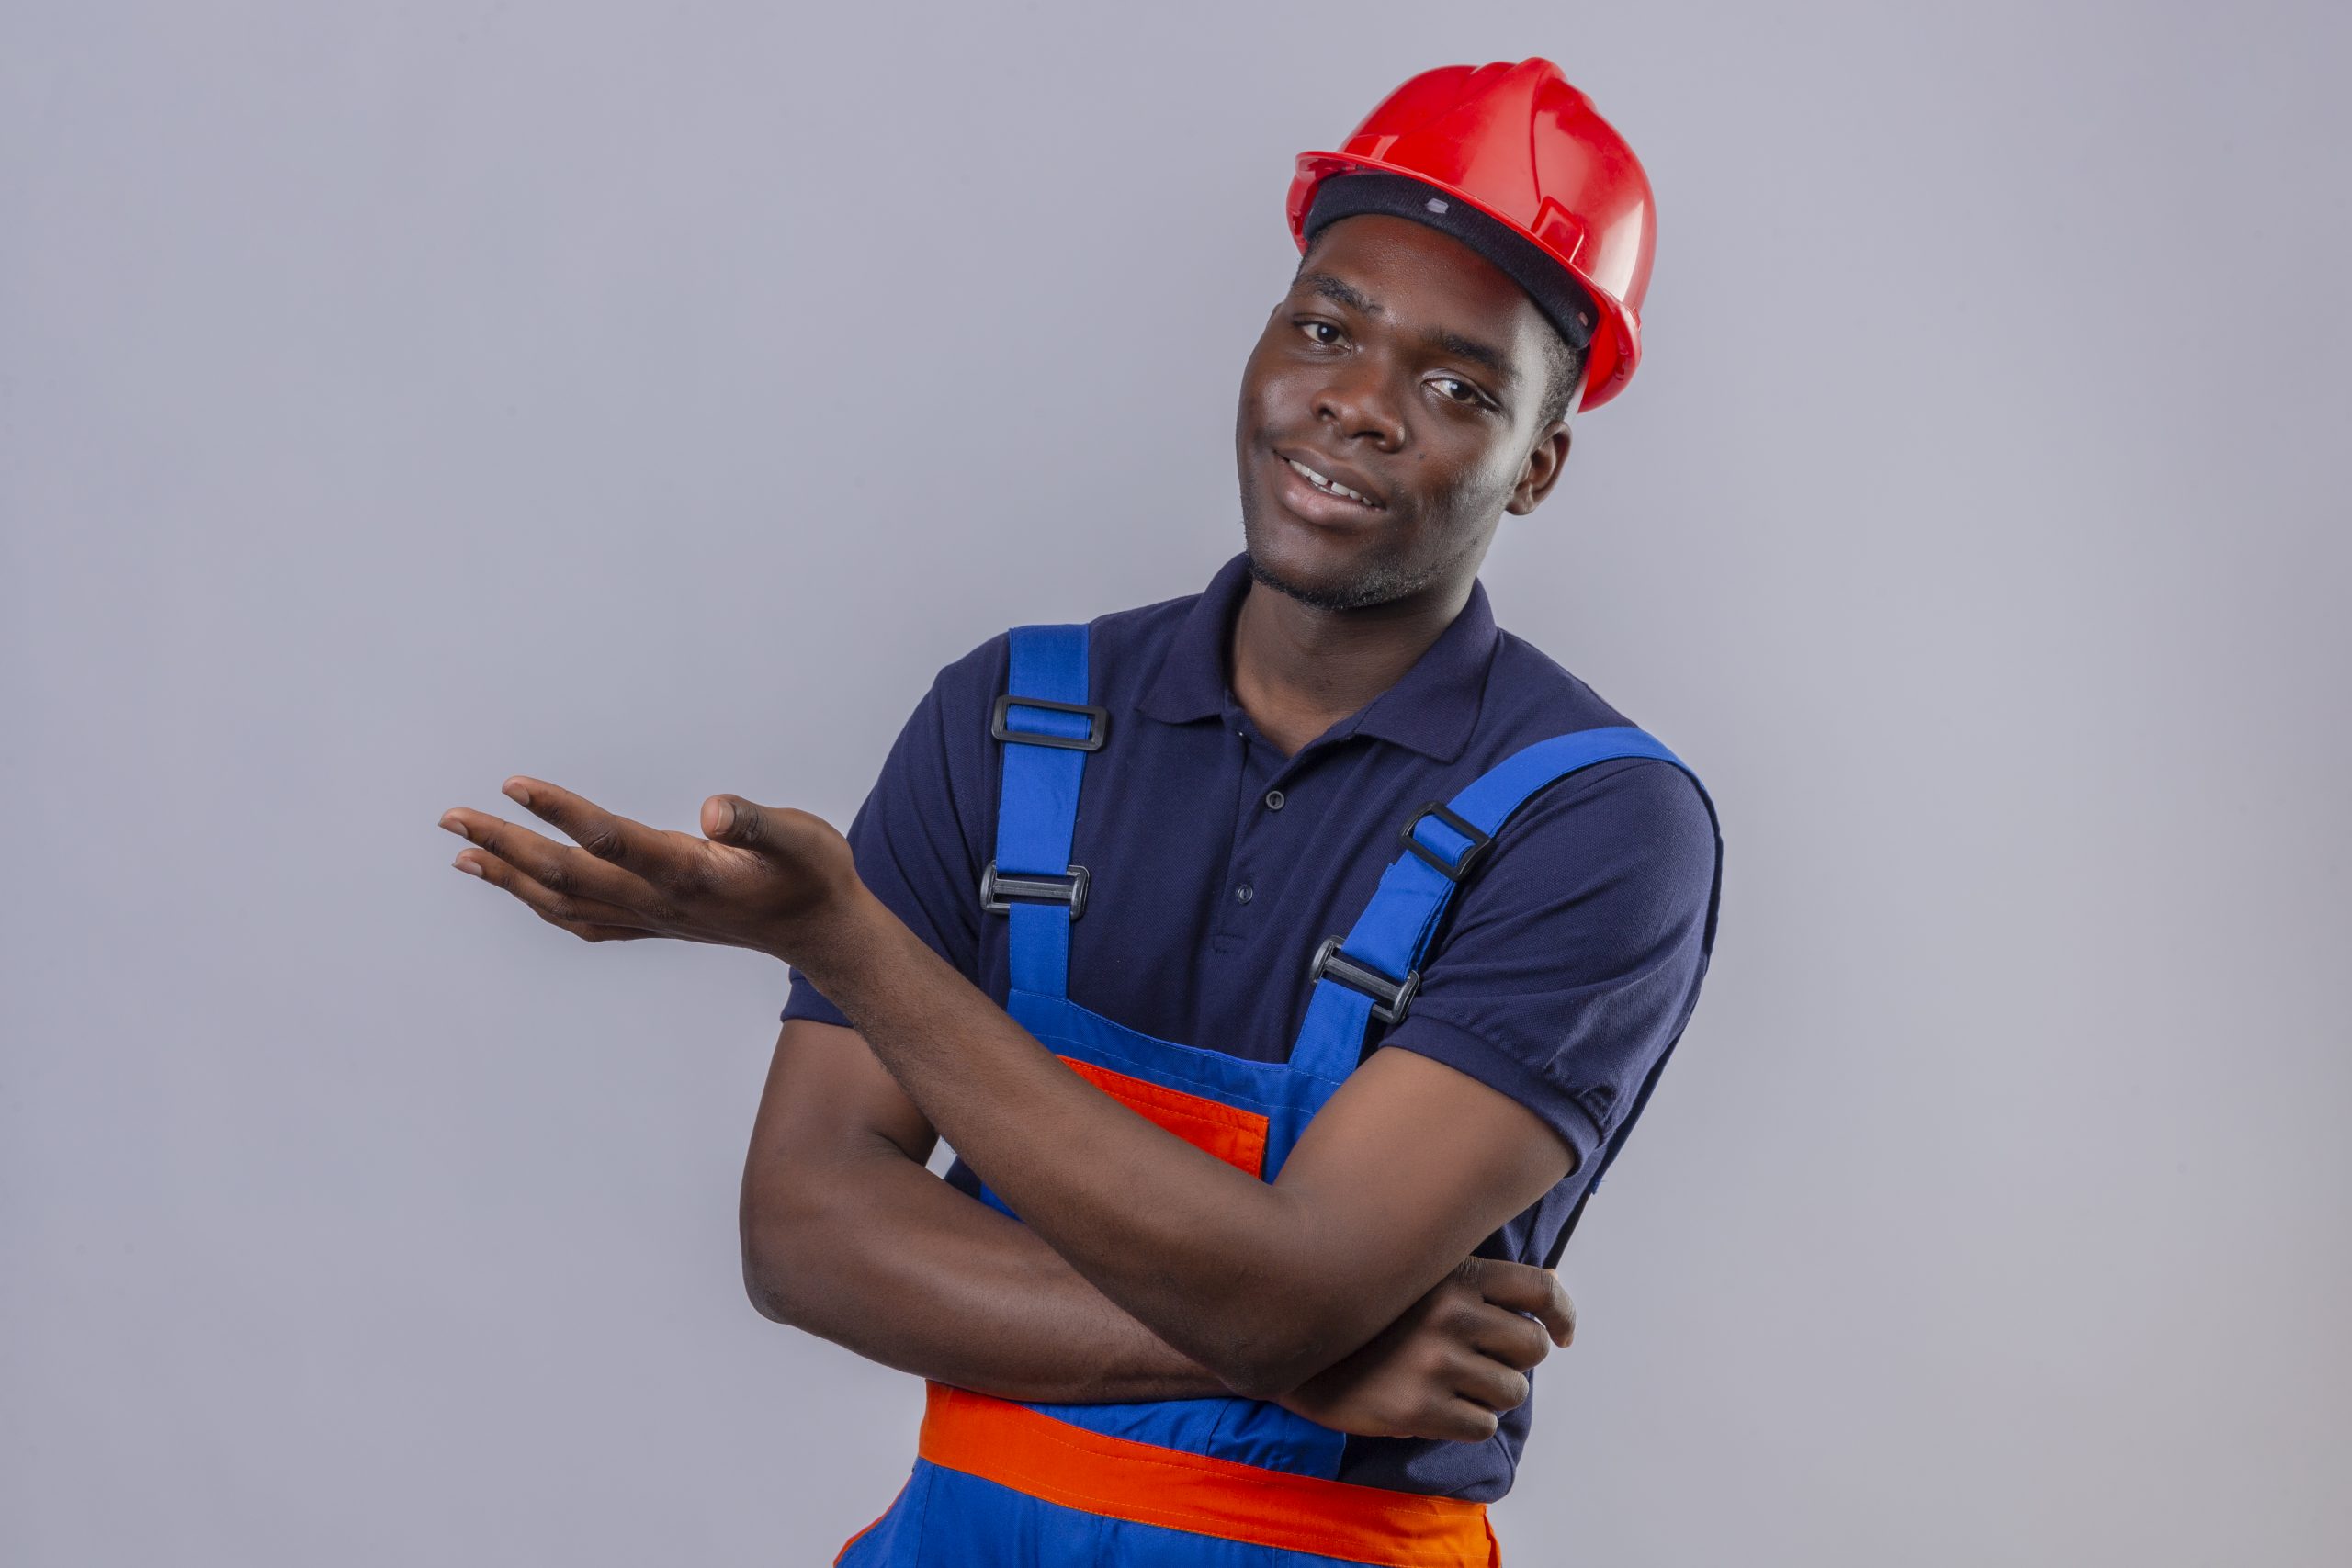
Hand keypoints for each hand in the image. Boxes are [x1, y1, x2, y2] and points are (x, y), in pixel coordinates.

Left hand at [438, 777, 859, 962]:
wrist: (825, 934)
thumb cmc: (815, 875)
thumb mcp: (803, 838)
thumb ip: (759, 823)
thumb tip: (714, 808)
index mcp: (688, 874)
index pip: (610, 840)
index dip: (561, 812)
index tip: (512, 783)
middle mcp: (658, 903)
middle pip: (565, 876)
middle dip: (505, 845)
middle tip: (452, 818)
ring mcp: (651, 919)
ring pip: (563, 903)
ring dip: (509, 877)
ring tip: (462, 853)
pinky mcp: (652, 924)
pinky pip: (581, 919)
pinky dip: (538, 903)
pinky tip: (517, 886)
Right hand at [1272, 1257, 1575, 1442]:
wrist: (1293, 1349)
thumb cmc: (1363, 1316)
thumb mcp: (1413, 1277)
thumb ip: (1469, 1283)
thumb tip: (1544, 1301)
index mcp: (1452, 1275)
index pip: (1538, 1288)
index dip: (1562, 1313)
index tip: (1563, 1333)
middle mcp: (1449, 1314)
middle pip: (1533, 1346)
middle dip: (1518, 1360)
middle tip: (1488, 1364)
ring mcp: (1433, 1363)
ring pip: (1512, 1392)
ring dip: (1492, 1395)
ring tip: (1455, 1387)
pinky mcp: (1417, 1410)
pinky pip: (1482, 1427)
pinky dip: (1470, 1423)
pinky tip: (1439, 1410)